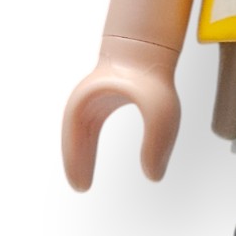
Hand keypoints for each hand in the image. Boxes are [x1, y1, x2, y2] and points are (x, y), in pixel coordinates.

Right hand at [61, 36, 181, 188]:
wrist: (150, 46)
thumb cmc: (152, 75)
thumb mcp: (161, 113)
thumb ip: (158, 144)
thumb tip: (154, 176)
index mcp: (91, 104)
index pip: (75, 138)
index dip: (76, 162)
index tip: (81, 187)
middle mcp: (87, 101)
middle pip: (74, 137)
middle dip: (76, 162)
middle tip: (81, 188)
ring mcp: (94, 99)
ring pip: (80, 133)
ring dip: (80, 154)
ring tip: (84, 180)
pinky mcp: (105, 99)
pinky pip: (90, 127)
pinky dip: (87, 144)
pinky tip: (90, 157)